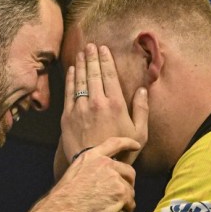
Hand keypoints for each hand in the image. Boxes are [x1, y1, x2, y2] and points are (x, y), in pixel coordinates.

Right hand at [55, 136, 138, 211]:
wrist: (66, 208)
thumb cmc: (66, 195)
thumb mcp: (75, 171)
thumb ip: (90, 167)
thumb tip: (99, 174)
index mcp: (93, 156)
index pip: (115, 143)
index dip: (128, 143)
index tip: (136, 145)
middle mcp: (106, 164)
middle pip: (128, 170)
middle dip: (128, 181)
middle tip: (121, 192)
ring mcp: (115, 178)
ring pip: (130, 188)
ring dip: (126, 197)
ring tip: (117, 205)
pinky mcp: (121, 193)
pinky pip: (131, 201)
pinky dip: (128, 208)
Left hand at [62, 43, 148, 164]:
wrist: (96, 166)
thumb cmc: (121, 151)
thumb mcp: (140, 132)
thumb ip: (142, 109)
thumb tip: (143, 90)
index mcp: (115, 104)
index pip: (109, 75)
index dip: (106, 60)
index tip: (103, 49)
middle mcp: (97, 102)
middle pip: (93, 73)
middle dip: (92, 57)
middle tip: (90, 45)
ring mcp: (80, 108)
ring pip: (80, 80)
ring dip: (80, 64)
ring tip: (80, 53)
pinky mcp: (68, 116)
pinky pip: (68, 92)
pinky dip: (70, 79)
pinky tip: (71, 70)